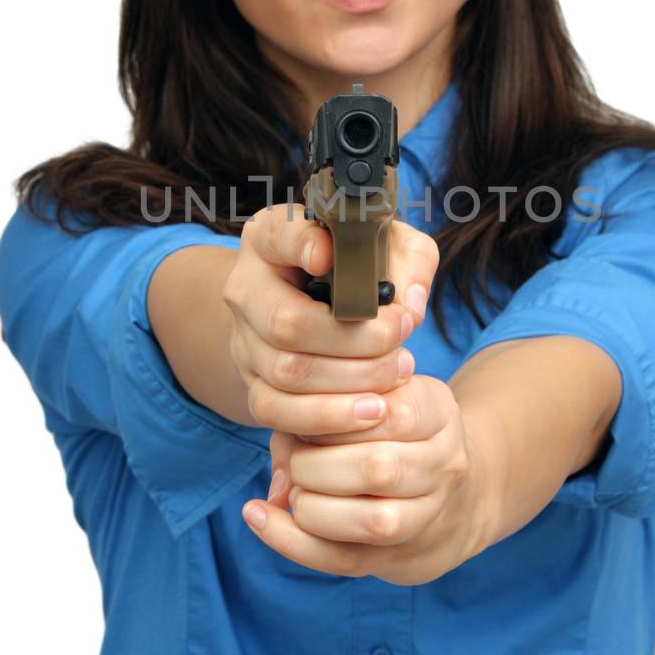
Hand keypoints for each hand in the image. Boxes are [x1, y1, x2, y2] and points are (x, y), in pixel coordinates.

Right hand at [222, 201, 437, 443]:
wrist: (313, 309)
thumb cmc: (357, 269)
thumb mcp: (386, 247)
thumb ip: (408, 260)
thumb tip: (411, 303)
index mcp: (272, 239)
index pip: (279, 235)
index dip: (302, 246)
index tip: (331, 256)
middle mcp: (247, 288)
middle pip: (287, 323)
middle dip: (355, 340)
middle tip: (402, 340)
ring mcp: (244, 339)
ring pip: (285, 372)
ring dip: (350, 382)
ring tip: (397, 375)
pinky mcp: (252, 383)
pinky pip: (277, 412)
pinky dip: (327, 419)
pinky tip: (369, 413)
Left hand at [243, 376, 497, 585]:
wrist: (453, 491)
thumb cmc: (387, 431)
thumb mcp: (365, 401)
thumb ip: (315, 416)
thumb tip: (279, 478)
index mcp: (436, 410)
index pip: (388, 410)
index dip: (333, 416)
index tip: (307, 418)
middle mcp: (443, 462)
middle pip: (379, 468)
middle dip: (316, 466)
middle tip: (297, 461)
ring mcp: (430, 514)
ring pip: (373, 521)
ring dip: (312, 507)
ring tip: (293, 491)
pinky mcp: (401, 555)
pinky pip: (345, 559)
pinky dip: (292, 543)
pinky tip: (259, 519)